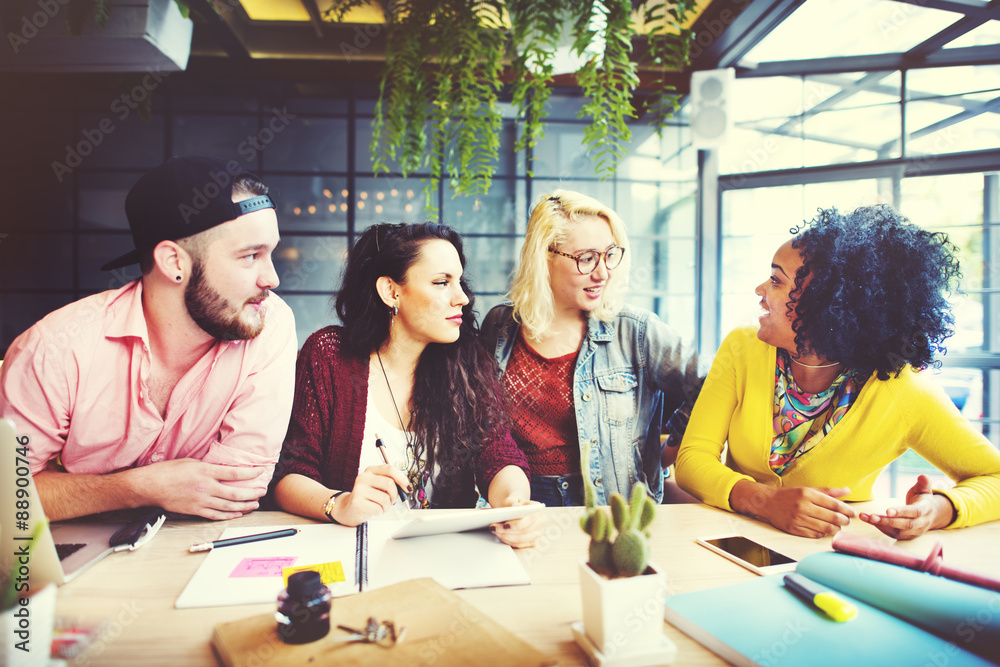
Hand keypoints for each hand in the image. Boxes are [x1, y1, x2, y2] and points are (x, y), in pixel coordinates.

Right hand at [131, 459, 265, 519]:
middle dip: (252, 493)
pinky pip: (216, 515)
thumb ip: (208, 466)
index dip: (250, 473)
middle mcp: (205, 487)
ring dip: (244, 506)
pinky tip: (238, 513)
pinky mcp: (195, 510)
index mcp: (205, 472)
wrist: (150, 486)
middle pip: (235, 493)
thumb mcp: (191, 462)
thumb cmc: (168, 471)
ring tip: (255, 504)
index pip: (234, 473)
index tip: (260, 472)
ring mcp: (201, 501)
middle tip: (262, 491)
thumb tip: (223, 468)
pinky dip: (229, 515)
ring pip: (228, 506)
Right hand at [333, 464, 411, 525]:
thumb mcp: (378, 486)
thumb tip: (406, 487)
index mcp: (370, 470)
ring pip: (385, 498)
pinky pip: (378, 508)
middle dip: (394, 495)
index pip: (390, 469)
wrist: (348, 509)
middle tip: (391, 501)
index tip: (407, 487)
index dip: (402, 478)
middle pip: (389, 483)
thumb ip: (391, 483)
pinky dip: (380, 512)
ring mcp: (359, 489)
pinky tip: (374, 510)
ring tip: (381, 506)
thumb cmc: (367, 498)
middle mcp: (363, 477)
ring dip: (387, 506)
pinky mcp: (357, 502)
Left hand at [490, 499, 544, 548]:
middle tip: (494, 528)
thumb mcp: (511, 500)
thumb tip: (515, 507)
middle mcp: (541, 522)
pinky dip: (507, 541)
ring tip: (494, 531)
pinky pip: (519, 545)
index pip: (531, 519)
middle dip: (507, 531)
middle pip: (525, 531)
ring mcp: (538, 533)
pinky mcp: (532, 542)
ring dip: (506, 537)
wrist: (514, 509)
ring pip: (521, 540)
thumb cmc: (513, 504)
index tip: (505, 525)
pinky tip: (499, 535)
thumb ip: (513, 503)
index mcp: (538, 510)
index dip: (518, 524)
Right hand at [732, 481, 854, 537]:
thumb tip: (847, 490)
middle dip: (844, 521)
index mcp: (808, 494)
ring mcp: (798, 518)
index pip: (834, 504)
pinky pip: (815, 534)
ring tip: (837, 527)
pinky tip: (823, 529)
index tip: (853, 513)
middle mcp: (803, 506)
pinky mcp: (793, 529)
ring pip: (826, 528)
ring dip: (835, 529)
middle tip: (846, 521)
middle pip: (833, 518)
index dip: (847, 510)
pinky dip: (822, 533)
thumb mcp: (808, 489)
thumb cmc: (790, 495)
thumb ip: (828, 491)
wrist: (767, 502)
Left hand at [859, 475, 954, 539]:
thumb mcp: (924, 489)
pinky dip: (880, 528)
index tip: (887, 510)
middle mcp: (921, 523)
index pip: (914, 512)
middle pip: (905, 524)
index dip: (901, 512)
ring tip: (865, 517)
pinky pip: (893, 534)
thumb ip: (924, 483)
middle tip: (872, 516)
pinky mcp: (906, 536)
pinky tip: (868, 520)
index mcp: (925, 510)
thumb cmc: (923, 499)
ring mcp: (914, 532)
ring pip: (897, 531)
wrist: (931, 516)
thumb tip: (923, 476)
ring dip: (880, 525)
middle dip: (887, 521)